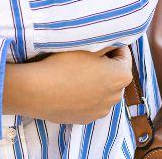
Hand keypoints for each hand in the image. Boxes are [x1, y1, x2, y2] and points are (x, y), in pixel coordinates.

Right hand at [4, 46, 132, 124]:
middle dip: (106, 66)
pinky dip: (87, 96)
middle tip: (88, 57)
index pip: (124, 55)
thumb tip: (114, 42)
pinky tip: (72, 88)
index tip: (100, 43)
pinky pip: (92, 103)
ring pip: (104, 91)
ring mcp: (101, 110)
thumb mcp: (88, 45)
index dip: (112, 46)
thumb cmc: (63, 64)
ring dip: (97, 82)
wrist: (37, 91)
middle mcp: (116, 96)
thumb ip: (107, 43)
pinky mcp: (86, 119)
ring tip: (79, 73)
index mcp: (121, 76)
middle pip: (115, 75)